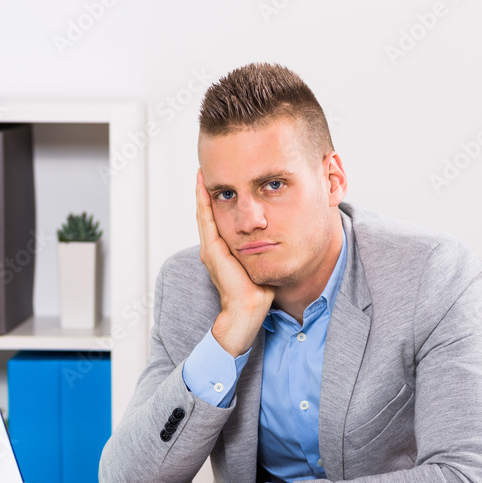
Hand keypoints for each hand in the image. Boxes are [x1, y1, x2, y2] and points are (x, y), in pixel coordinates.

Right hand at [196, 169, 274, 356]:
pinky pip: (206, 220)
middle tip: (205, 171)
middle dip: (206, 193)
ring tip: (202, 174)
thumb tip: (280, 238)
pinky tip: (205, 188)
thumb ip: (265, 250)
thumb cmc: (258, 293)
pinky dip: (204, 203)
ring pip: (204, 214)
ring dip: (203, 193)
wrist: (247, 311)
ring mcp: (210, 250)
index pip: (218, 221)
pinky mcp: (212, 251)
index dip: (218, 202)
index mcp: (223, 252)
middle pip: (208, 214)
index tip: (221, 184)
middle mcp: (213, 249)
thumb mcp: (263, 264)